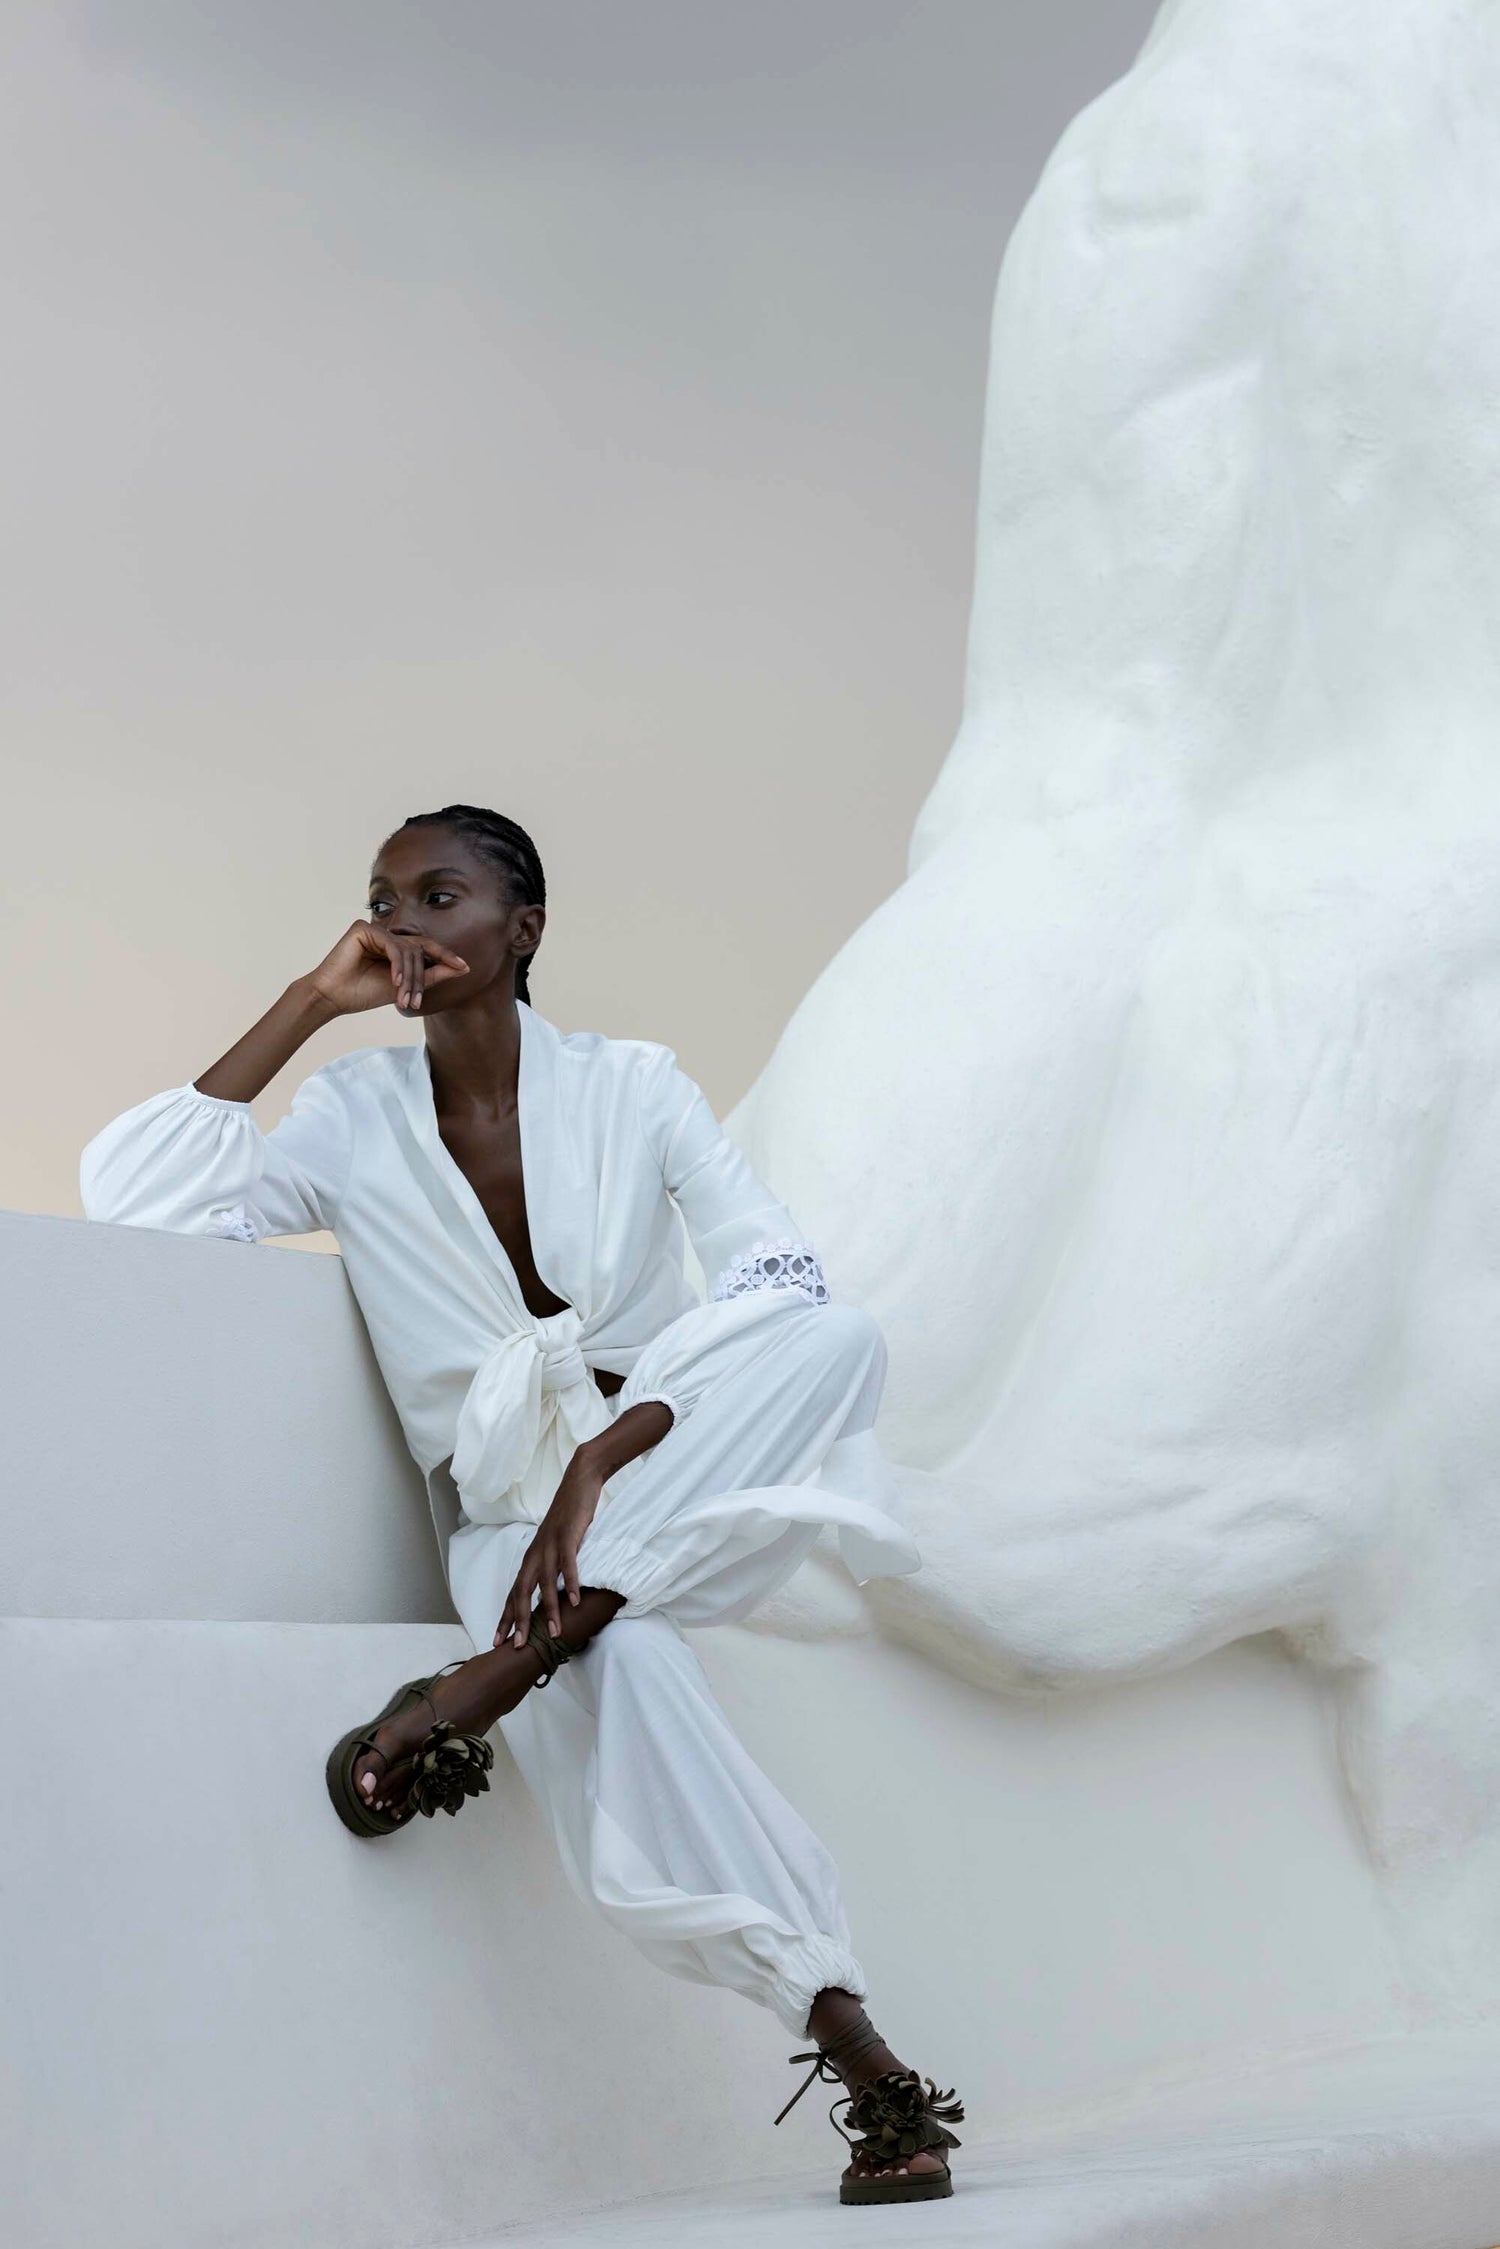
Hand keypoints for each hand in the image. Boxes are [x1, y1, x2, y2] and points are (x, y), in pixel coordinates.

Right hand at [303, 920, 469, 1017]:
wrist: (333, 998)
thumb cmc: (363, 993)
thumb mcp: (404, 988)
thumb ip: (431, 976)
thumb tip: (462, 968)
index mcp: (396, 949)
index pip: (426, 949)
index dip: (446, 956)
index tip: (465, 968)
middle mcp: (387, 937)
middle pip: (419, 950)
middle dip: (421, 978)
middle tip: (415, 1002)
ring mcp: (376, 930)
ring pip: (407, 950)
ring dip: (409, 977)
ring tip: (404, 998)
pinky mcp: (364, 928)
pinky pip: (392, 945)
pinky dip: (397, 965)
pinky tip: (395, 982)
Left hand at [494, 1449, 606, 1648]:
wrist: (579, 1481)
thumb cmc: (568, 1516)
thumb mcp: (554, 1545)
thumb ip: (551, 1566)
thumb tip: (552, 1591)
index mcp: (531, 1558)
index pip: (513, 1594)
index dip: (505, 1618)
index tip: (498, 1641)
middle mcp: (535, 1554)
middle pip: (521, 1593)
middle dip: (518, 1622)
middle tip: (517, 1647)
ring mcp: (550, 1545)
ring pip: (545, 1583)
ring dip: (548, 1609)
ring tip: (554, 1632)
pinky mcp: (568, 1536)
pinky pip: (568, 1564)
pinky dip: (570, 1583)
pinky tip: (574, 1601)